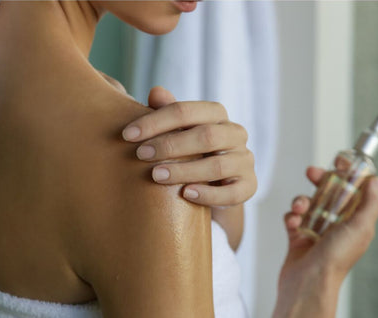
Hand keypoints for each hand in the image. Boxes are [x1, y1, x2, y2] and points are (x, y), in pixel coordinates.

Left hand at [122, 86, 256, 207]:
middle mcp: (235, 133)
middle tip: (140, 154)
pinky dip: (208, 194)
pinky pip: (232, 192)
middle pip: (205, 136)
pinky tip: (185, 194)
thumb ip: (167, 113)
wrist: (216, 185)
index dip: (155, 121)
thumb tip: (155, 91)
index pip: (186, 111)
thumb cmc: (191, 152)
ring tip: (156, 176)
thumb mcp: (178, 132)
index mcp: (216, 115)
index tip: (127, 134)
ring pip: (217, 165)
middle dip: (169, 145)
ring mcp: (244, 160)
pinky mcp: (249, 186)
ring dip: (184, 170)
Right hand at [274, 166, 377, 317]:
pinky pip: (292, 216)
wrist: (308, 281)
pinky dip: (291, 216)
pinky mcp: (298, 234)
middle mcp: (337, 223)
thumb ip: (369, 203)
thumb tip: (375, 181)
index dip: (348, 173)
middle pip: (328, 191)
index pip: (354, 189)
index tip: (340, 160)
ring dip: (301, 200)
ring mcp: (316, 228)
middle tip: (313, 173)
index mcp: (355, 220)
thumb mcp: (361, 228)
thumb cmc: (336, 259)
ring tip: (300, 208)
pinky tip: (294, 223)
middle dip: (319, 180)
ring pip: (308, 201)